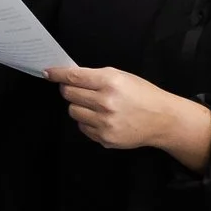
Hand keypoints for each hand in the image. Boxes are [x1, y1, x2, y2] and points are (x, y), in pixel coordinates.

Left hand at [48, 66, 210, 171]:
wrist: (162, 119)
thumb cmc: (142, 94)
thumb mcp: (121, 76)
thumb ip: (95, 76)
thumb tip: (68, 76)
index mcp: (110, 82)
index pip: (74, 77)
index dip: (57, 74)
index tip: (47, 73)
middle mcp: (106, 102)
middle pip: (69, 94)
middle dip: (69, 90)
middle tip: (77, 89)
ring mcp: (104, 122)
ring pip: (72, 111)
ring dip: (78, 106)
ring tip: (93, 105)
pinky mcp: (105, 138)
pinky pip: (82, 127)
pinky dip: (87, 121)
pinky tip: (101, 118)